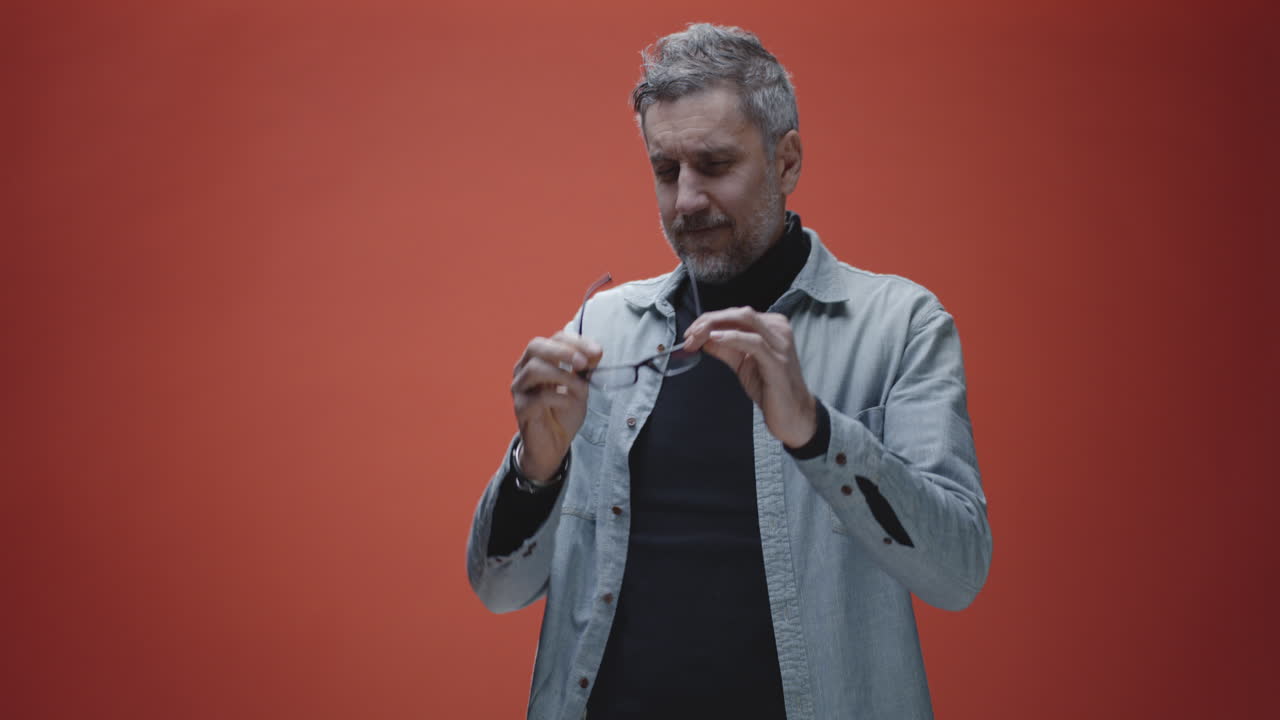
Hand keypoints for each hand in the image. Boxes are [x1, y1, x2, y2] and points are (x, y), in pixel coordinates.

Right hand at [510, 331, 602, 483]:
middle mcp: (524, 370)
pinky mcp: (521, 408)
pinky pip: (537, 397)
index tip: (598, 352)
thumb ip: (585, 370)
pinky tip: (570, 403)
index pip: (554, 338)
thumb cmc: (563, 412)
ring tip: (580, 388)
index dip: (576, 342)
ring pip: (534, 369)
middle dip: (563, 351)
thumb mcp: (580, 387)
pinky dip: (559, 397)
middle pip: (536, 346)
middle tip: (583, 363)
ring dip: (563, 376)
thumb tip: (596, 352)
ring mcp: (520, 388)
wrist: (554, 445)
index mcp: (539, 359)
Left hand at [683, 307, 816, 448]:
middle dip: (709, 320)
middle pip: (739, 313)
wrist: (793, 415)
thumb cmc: (770, 388)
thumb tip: (703, 339)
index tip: (690, 333)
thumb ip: (725, 349)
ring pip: (745, 320)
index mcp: (771, 326)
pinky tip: (715, 339)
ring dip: (715, 327)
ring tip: (696, 338)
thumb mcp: (742, 364)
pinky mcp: (778, 361)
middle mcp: (778, 329)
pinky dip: (732, 337)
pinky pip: (754, 342)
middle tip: (689, 335)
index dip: (709, 320)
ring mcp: (780, 344)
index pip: (736, 314)